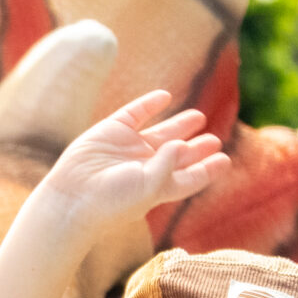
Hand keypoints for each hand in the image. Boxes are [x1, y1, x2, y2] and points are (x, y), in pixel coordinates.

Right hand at [32, 89, 227, 232]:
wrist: (73, 196)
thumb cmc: (112, 200)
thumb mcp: (149, 187)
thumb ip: (169, 164)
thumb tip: (181, 141)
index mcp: (158, 187)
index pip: (189, 177)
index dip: (207, 169)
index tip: (224, 160)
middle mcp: (146, 167)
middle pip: (178, 155)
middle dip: (197, 149)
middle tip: (214, 140)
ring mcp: (129, 148)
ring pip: (161, 133)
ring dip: (179, 125)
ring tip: (199, 116)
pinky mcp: (112, 131)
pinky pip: (135, 113)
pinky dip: (149, 103)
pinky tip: (165, 96)